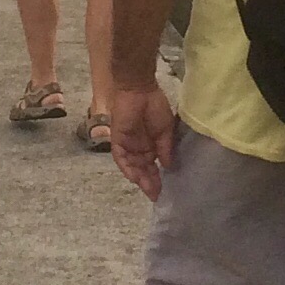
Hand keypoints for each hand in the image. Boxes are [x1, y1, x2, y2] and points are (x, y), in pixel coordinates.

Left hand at [106, 82, 179, 200]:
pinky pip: (120, 157)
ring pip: (132, 166)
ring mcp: (127, 144)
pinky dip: (127, 168)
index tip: (162, 192)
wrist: (140, 89)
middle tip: (156, 195)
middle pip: (142, 169)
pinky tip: (134, 178)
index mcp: (150, 144)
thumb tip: (167, 165)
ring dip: (139, 178)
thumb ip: (165, 147)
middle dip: (149, 182)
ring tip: (148, 190)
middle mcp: (138, 147)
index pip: (152, 165)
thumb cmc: (155, 106)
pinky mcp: (117, 139)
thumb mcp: (165, 129)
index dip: (157, 178)